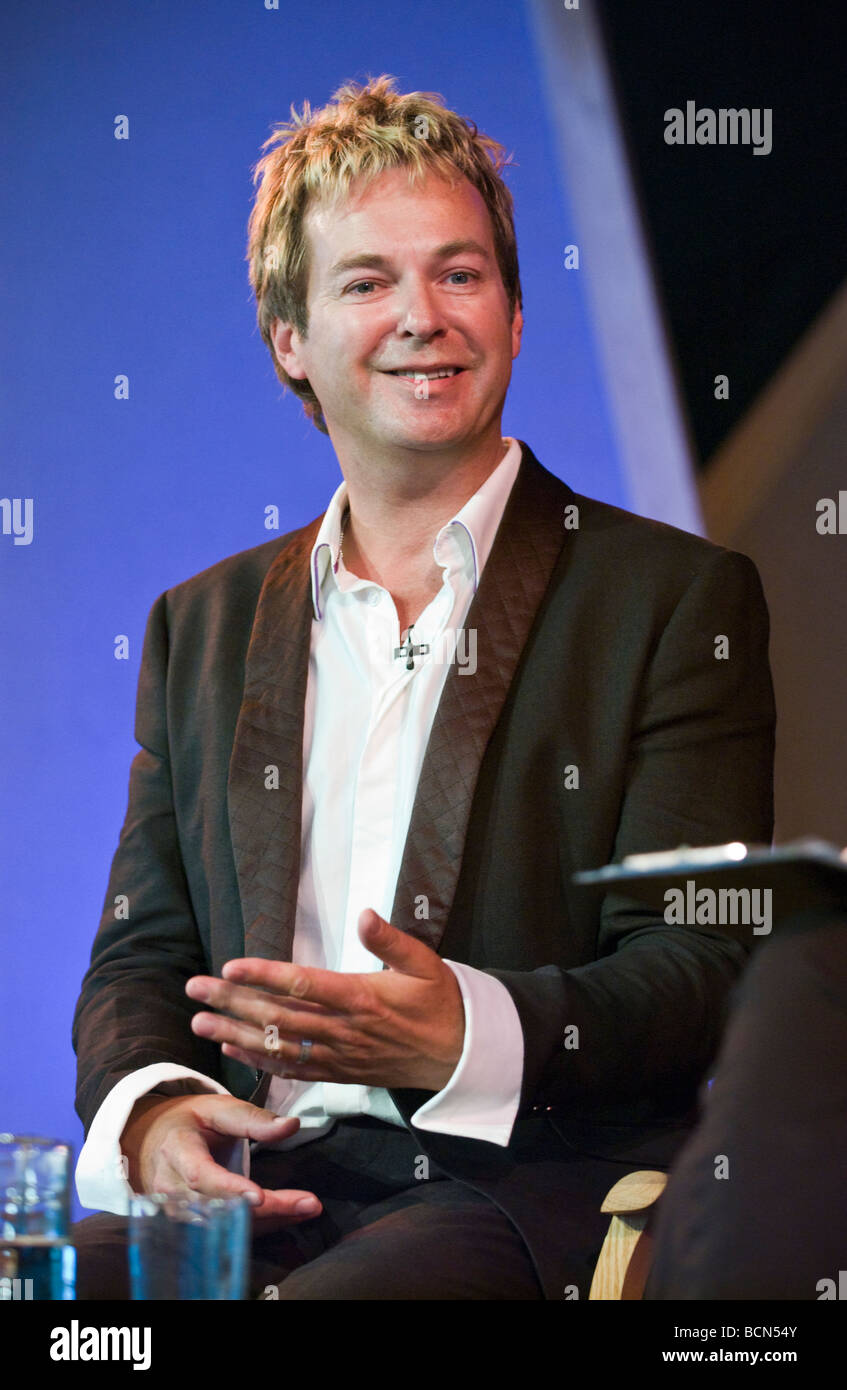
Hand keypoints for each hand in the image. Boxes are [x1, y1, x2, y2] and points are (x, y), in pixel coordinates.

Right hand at [119, 1092, 321, 1223]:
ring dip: (270, 1221)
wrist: (149, 1142)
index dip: (229, 1189)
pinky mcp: (190, 1225)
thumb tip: (292, 1125)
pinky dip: (262, 1225)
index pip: (200, 1175)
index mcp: (177, 1151)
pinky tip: (291, 1215)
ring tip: (307, 1209)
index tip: (260, 1196)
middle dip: (267, 1210)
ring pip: (227, 1226)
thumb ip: (252, 1119)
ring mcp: (178, 1212)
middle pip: (220, 1208)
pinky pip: (228, 1231)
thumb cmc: (188, 1121)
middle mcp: (173, 1188)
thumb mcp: (216, 1108)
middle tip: (309, 1204)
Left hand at [186, 908, 465, 1091]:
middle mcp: (343, 1029)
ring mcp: (338, 1055)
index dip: (264, 976)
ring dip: (235, 1034)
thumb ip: (391, 940)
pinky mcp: (338, 1072)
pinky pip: (292, 1069)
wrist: (458, 1056)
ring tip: (199, 1023)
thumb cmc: (440, 1001)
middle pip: (278, 1016)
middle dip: (232, 1003)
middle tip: (195, 989)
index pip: (303, 984)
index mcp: (361, 997)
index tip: (230, 967)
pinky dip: (259, 1061)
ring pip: (277, 1046)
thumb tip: (365, 914)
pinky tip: (231, 1050)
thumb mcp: (426, 962)